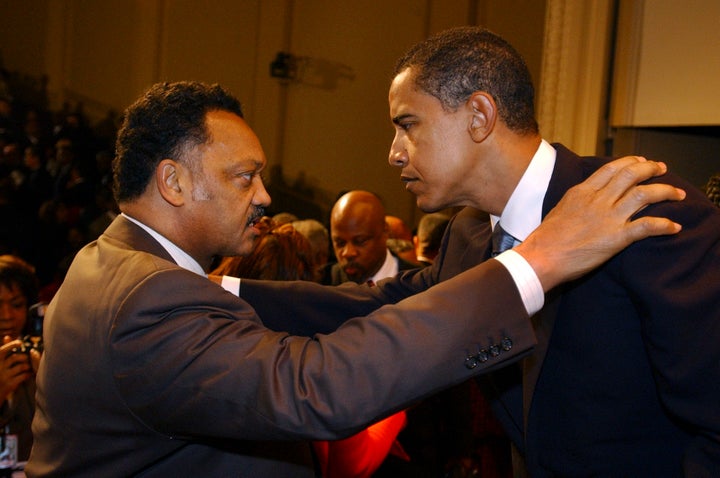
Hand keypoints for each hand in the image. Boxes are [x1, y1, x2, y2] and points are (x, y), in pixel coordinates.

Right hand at [0, 339, 33, 402]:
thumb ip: (3, 350)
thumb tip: (7, 336)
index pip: (2, 350)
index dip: (11, 345)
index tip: (20, 343)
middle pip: (15, 357)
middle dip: (24, 357)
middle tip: (26, 359)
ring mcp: (3, 377)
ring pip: (21, 367)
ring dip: (27, 366)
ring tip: (27, 368)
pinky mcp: (9, 385)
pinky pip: (23, 376)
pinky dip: (28, 374)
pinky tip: (28, 374)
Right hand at [515, 156, 684, 290]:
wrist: (541, 257)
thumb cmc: (545, 238)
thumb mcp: (560, 209)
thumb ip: (577, 201)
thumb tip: (587, 200)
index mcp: (582, 192)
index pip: (611, 168)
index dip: (630, 162)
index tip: (641, 161)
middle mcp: (598, 200)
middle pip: (631, 175)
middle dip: (651, 169)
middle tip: (662, 169)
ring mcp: (608, 218)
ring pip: (644, 195)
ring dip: (665, 192)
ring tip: (677, 194)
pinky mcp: (616, 238)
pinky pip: (647, 226)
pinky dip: (665, 225)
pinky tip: (674, 227)